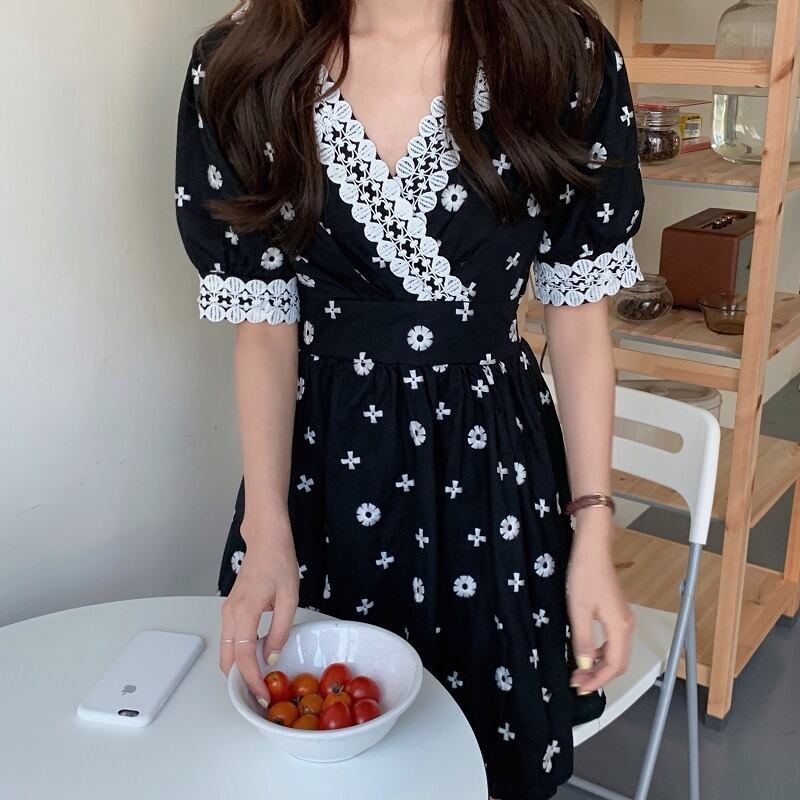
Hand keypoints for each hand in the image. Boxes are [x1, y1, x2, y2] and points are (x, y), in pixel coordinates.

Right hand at [219, 510, 298, 706]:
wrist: (266, 540)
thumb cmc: (279, 563)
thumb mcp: (289, 598)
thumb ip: (279, 630)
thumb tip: (271, 657)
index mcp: (244, 612)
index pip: (242, 657)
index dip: (251, 680)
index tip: (262, 696)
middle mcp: (230, 614)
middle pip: (226, 659)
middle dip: (241, 681)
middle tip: (260, 695)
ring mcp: (227, 612)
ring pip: (226, 651)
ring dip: (239, 669)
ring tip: (261, 681)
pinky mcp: (231, 610)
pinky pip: (230, 640)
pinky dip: (238, 655)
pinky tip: (257, 660)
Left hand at [566, 512, 634, 694]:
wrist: (592, 550)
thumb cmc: (585, 575)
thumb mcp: (578, 610)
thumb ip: (582, 641)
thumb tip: (584, 665)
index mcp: (620, 627)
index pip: (613, 666)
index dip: (597, 681)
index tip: (580, 687)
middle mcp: (627, 626)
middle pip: (618, 663)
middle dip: (599, 676)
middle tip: (578, 682)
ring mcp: (623, 619)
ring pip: (616, 653)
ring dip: (599, 665)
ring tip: (578, 670)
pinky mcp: (617, 614)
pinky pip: (613, 641)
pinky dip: (600, 652)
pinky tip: (585, 652)